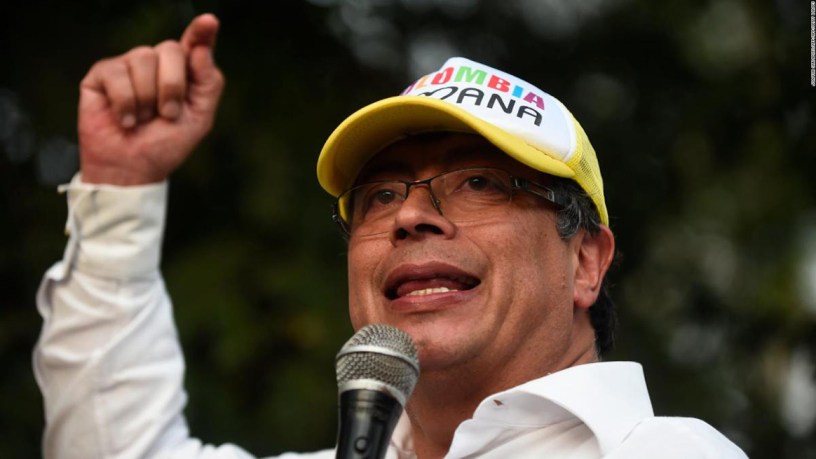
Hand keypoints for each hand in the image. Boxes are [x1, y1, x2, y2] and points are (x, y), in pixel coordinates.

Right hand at [77, 13, 224, 184]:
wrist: (132, 168)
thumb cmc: (166, 145)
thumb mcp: (199, 118)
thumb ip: (208, 83)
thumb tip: (201, 49)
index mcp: (183, 73)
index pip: (194, 44)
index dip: (201, 32)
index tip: (209, 22)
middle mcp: (156, 64)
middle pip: (170, 49)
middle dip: (172, 86)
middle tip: (167, 115)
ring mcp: (128, 66)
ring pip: (143, 58)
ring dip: (147, 98)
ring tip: (143, 119)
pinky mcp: (102, 75)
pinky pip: (117, 73)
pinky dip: (125, 102)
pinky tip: (126, 120)